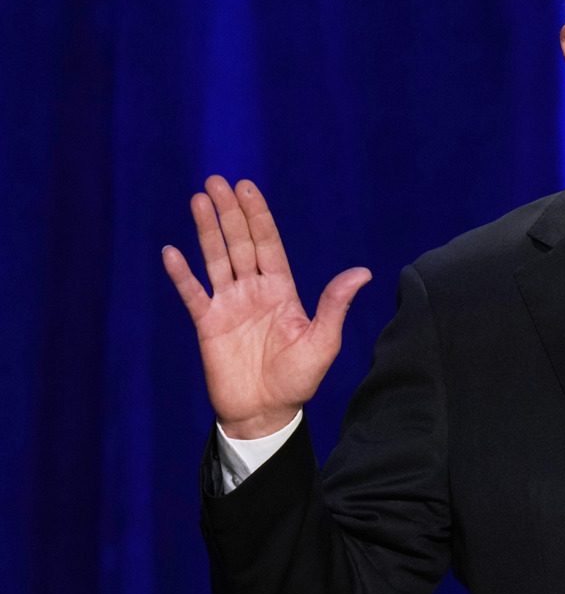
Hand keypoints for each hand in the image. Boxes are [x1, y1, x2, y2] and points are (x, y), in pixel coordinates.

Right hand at [162, 176, 370, 437]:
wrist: (266, 412)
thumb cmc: (298, 379)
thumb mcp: (323, 342)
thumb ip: (334, 305)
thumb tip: (363, 272)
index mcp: (282, 290)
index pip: (269, 244)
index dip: (258, 216)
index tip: (247, 188)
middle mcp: (254, 291)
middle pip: (240, 243)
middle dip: (230, 212)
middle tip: (217, 181)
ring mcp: (229, 305)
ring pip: (216, 259)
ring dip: (207, 230)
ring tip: (198, 200)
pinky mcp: (207, 324)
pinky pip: (192, 294)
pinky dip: (182, 274)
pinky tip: (172, 251)